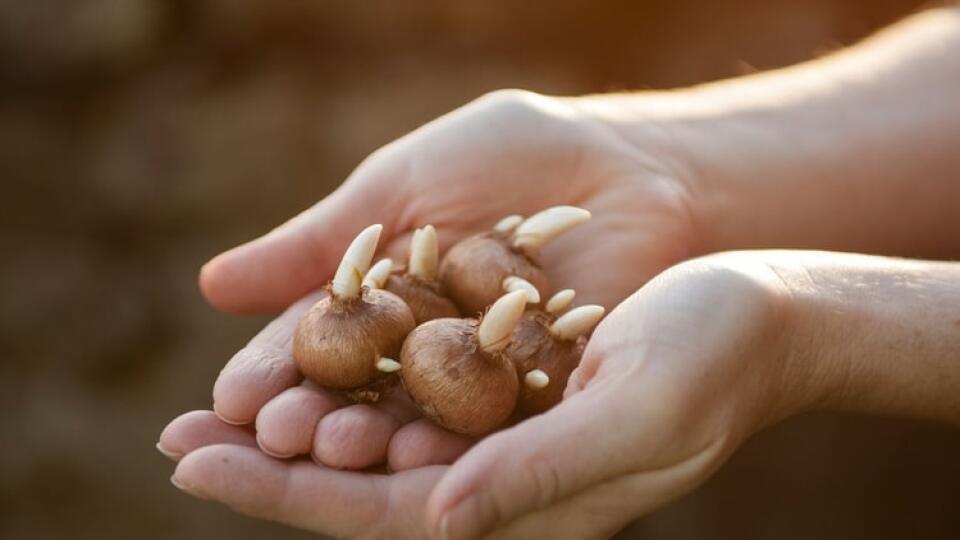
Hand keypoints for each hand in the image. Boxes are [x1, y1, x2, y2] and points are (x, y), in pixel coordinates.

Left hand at [159, 252, 794, 537]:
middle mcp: (508, 484)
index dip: (282, 495)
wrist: (766, 316)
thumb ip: (538, 474)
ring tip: (222, 408)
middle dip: (267, 470)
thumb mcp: (635, 412)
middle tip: (174, 440)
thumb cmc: (716, 357)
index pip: (382, 517)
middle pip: (364, 488)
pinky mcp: (515, 393)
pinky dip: (357, 386)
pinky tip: (312, 365)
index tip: (194, 463)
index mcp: (531, 506)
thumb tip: (433, 519)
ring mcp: (509, 440)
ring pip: (382, 445)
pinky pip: (418, 399)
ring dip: (303, 427)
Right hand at [166, 89, 700, 473]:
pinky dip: (455, 440)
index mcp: (378, 304)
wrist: (622, 159)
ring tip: (331, 450)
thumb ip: (320, 242)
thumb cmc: (507, 155)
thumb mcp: (403, 186)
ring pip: (415, 423)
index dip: (266, 378)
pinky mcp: (539, 396)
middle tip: (267, 438)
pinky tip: (418, 454)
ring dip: (370, 442)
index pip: (308, 352)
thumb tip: (213, 286)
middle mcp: (420, 353)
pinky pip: (492, 425)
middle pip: (353, 401)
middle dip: (308, 422)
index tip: (222, 407)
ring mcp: (479, 381)